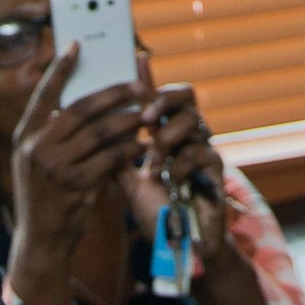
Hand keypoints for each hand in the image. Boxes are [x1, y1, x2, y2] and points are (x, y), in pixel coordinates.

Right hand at [10, 43, 147, 265]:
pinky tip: (144, 144)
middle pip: (81, 108)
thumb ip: (55, 132)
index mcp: (25, 135)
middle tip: (139, 84)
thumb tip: (92, 100)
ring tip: (147, 113)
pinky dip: (130, 149)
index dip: (60, 68)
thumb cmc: (45, 193)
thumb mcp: (38, 160)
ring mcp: (55, 167)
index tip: (76, 45)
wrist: (41, 239)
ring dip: (128, 121)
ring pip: (101, 133)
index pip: (44, 93)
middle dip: (113, 93)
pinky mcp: (76, 185)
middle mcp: (36, 147)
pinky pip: (111, 158)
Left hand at [133, 56, 231, 258]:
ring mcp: (203, 149)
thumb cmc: (158, 212)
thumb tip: (88, 139)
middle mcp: (186, 137)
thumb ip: (114, 158)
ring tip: (155, 159)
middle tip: (146, 115)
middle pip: (186, 95)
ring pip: (192, 120)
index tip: (137, 57)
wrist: (184, 247)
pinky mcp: (217, 169)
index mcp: (165, 135)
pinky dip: (182, 164)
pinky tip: (171, 179)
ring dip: (169, 137)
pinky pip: (201, 151)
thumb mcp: (129, 183)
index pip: (157, 99)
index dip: (148, 78)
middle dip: (165, 98)